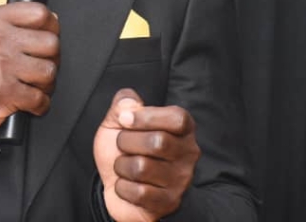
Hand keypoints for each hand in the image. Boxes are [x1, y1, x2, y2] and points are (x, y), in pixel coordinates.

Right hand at [0, 2, 59, 138]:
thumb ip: (8, 22)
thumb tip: (46, 20)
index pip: (39, 13)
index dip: (52, 26)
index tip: (51, 35)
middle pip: (50, 43)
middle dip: (52, 58)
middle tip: (43, 65)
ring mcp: (3, 66)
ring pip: (48, 72)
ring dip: (47, 84)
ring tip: (37, 86)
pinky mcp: (5, 92)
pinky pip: (39, 98)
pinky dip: (40, 105)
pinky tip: (32, 103)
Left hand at [93, 89, 199, 221]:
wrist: (116, 184)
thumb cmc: (124, 149)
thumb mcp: (118, 121)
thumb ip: (123, 103)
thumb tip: (129, 104)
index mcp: (182, 129)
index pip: (177, 118)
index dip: (146, 117)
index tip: (124, 120)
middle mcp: (188, 153)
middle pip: (158, 142)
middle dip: (127, 141)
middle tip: (122, 145)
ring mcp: (181, 180)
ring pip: (143, 167)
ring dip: (122, 166)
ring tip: (124, 166)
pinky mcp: (170, 202)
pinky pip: (139, 192)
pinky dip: (122, 187)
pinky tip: (127, 184)